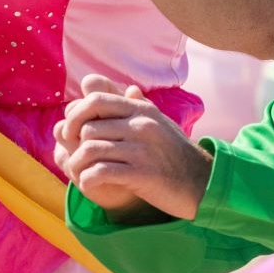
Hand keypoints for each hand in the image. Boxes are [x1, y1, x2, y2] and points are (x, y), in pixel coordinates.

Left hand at [54, 74, 211, 221]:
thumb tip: (125, 88)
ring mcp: (142, 149)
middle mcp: (141, 125)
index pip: (95, 99)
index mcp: (142, 110)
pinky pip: (100, 172)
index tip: (71, 131)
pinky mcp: (142, 174)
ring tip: (80, 173)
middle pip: (88, 127)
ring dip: (77, 164)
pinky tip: (88, 184)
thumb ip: (138, 106)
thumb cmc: (176, 154)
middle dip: (73, 144)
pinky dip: (87, 179)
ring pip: (90, 149)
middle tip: (75, 157)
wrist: (202, 182)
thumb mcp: (160, 123)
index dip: (75, 113)